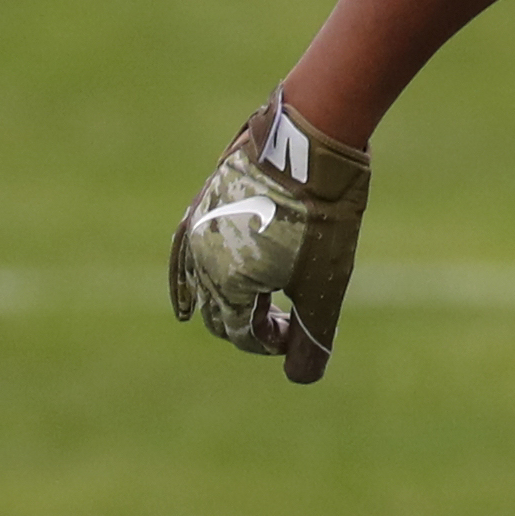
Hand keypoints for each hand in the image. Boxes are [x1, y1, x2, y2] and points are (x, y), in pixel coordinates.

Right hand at [167, 96, 370, 384]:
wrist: (311, 138)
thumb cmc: (322, 214)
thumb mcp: (325, 282)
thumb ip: (311, 335)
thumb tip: (301, 377)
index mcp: (226, 283)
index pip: (242, 335)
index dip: (274, 343)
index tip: (302, 330)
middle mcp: (199, 258)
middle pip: (218, 313)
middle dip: (249, 324)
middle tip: (288, 317)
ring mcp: (196, 226)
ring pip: (202, 280)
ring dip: (227, 298)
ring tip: (256, 304)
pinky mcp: (203, 201)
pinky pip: (189, 248)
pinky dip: (194, 272)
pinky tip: (195, 284)